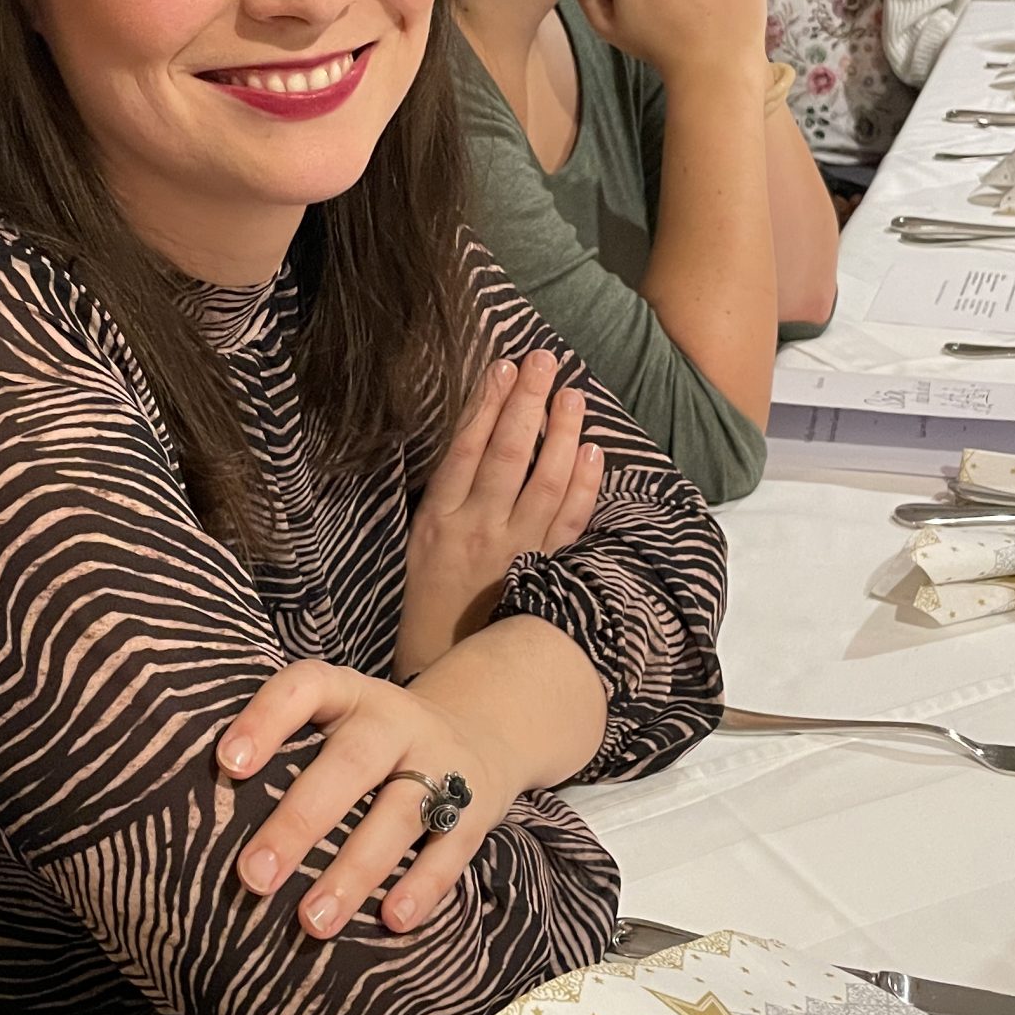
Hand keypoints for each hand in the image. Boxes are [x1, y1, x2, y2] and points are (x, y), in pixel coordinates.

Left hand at [218, 663, 527, 938]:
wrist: (483, 729)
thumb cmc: (371, 741)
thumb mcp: (338, 720)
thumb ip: (287, 751)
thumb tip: (201, 819)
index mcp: (349, 694)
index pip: (304, 687)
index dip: (266, 719)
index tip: (227, 765)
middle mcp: (395, 722)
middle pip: (350, 764)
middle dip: (300, 820)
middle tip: (253, 876)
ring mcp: (442, 763)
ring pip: (399, 813)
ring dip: (354, 870)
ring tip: (311, 922)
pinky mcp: (476, 810)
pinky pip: (451, 850)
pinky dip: (422, 887)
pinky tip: (389, 921)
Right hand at [396, 350, 602, 677]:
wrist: (447, 653)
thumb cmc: (432, 586)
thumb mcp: (422, 532)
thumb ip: (449, 486)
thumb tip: (479, 426)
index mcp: (440, 518)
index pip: (467, 448)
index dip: (487, 404)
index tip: (503, 366)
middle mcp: (479, 530)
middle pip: (507, 455)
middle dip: (527, 403)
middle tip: (544, 361)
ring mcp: (516, 549)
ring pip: (545, 482)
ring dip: (561, 434)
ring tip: (572, 395)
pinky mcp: (546, 567)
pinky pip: (571, 521)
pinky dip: (586, 485)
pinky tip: (593, 451)